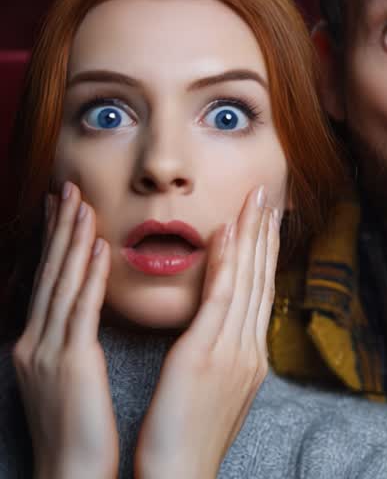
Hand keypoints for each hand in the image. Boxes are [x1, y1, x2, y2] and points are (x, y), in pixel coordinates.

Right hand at [13, 182, 117, 478]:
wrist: (71, 473)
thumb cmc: (80, 433)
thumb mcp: (72, 380)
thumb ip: (75, 347)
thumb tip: (86, 320)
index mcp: (39, 347)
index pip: (49, 282)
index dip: (57, 243)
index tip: (65, 208)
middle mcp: (36, 343)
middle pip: (49, 274)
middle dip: (59, 229)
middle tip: (68, 189)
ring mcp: (47, 352)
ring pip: (61, 283)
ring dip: (72, 240)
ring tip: (82, 203)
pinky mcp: (69, 363)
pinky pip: (79, 310)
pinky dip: (87, 275)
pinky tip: (97, 248)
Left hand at [134, 186, 279, 478]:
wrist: (180, 476)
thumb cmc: (184, 445)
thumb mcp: (209, 395)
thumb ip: (216, 359)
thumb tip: (213, 335)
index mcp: (251, 359)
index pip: (260, 295)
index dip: (264, 255)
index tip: (266, 222)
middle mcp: (250, 350)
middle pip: (262, 281)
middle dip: (266, 235)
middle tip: (269, 196)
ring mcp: (234, 352)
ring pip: (247, 282)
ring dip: (251, 236)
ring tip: (255, 200)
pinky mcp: (207, 355)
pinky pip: (221, 299)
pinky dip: (226, 263)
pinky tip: (227, 233)